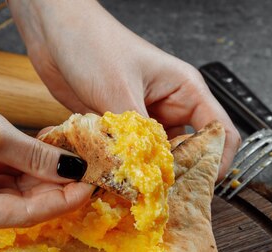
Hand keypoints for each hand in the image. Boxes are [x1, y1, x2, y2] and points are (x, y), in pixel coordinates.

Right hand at [0, 65, 92, 232]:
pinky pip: (0, 175)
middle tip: (85, 168)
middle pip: (19, 204)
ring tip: (69, 154)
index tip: (90, 185)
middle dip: (52, 185)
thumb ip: (37, 158)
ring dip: (40, 172)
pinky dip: (23, 162)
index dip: (61, 200)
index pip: (24, 215)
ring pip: (12, 189)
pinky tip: (46, 149)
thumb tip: (74, 171)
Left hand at [10, 0, 240, 178]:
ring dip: (145, 176)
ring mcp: (141, 119)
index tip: (197, 189)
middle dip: (175, 178)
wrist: (52, 31)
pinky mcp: (117, 128)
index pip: (219, 133)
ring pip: (155, 158)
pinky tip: (111, 181)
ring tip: (134, 194)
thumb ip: (135, 136)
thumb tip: (144, 174)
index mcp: (184, 90)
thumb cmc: (91, 41)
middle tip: (159, 199)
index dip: (215, 164)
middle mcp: (168, 107)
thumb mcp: (118, 89)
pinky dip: (122, 170)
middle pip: (187, 153)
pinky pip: (127, 156)